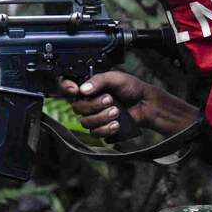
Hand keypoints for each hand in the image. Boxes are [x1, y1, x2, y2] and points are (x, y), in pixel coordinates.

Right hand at [59, 71, 198, 138]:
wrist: (146, 104)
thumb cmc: (132, 88)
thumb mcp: (116, 77)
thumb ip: (99, 80)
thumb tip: (83, 89)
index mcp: (88, 87)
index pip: (67, 87)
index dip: (65, 87)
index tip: (75, 89)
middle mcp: (88, 102)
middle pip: (77, 108)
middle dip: (94, 105)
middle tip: (110, 100)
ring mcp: (94, 117)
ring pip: (85, 122)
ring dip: (102, 117)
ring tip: (116, 112)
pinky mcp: (101, 129)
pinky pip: (95, 133)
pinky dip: (106, 129)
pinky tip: (117, 124)